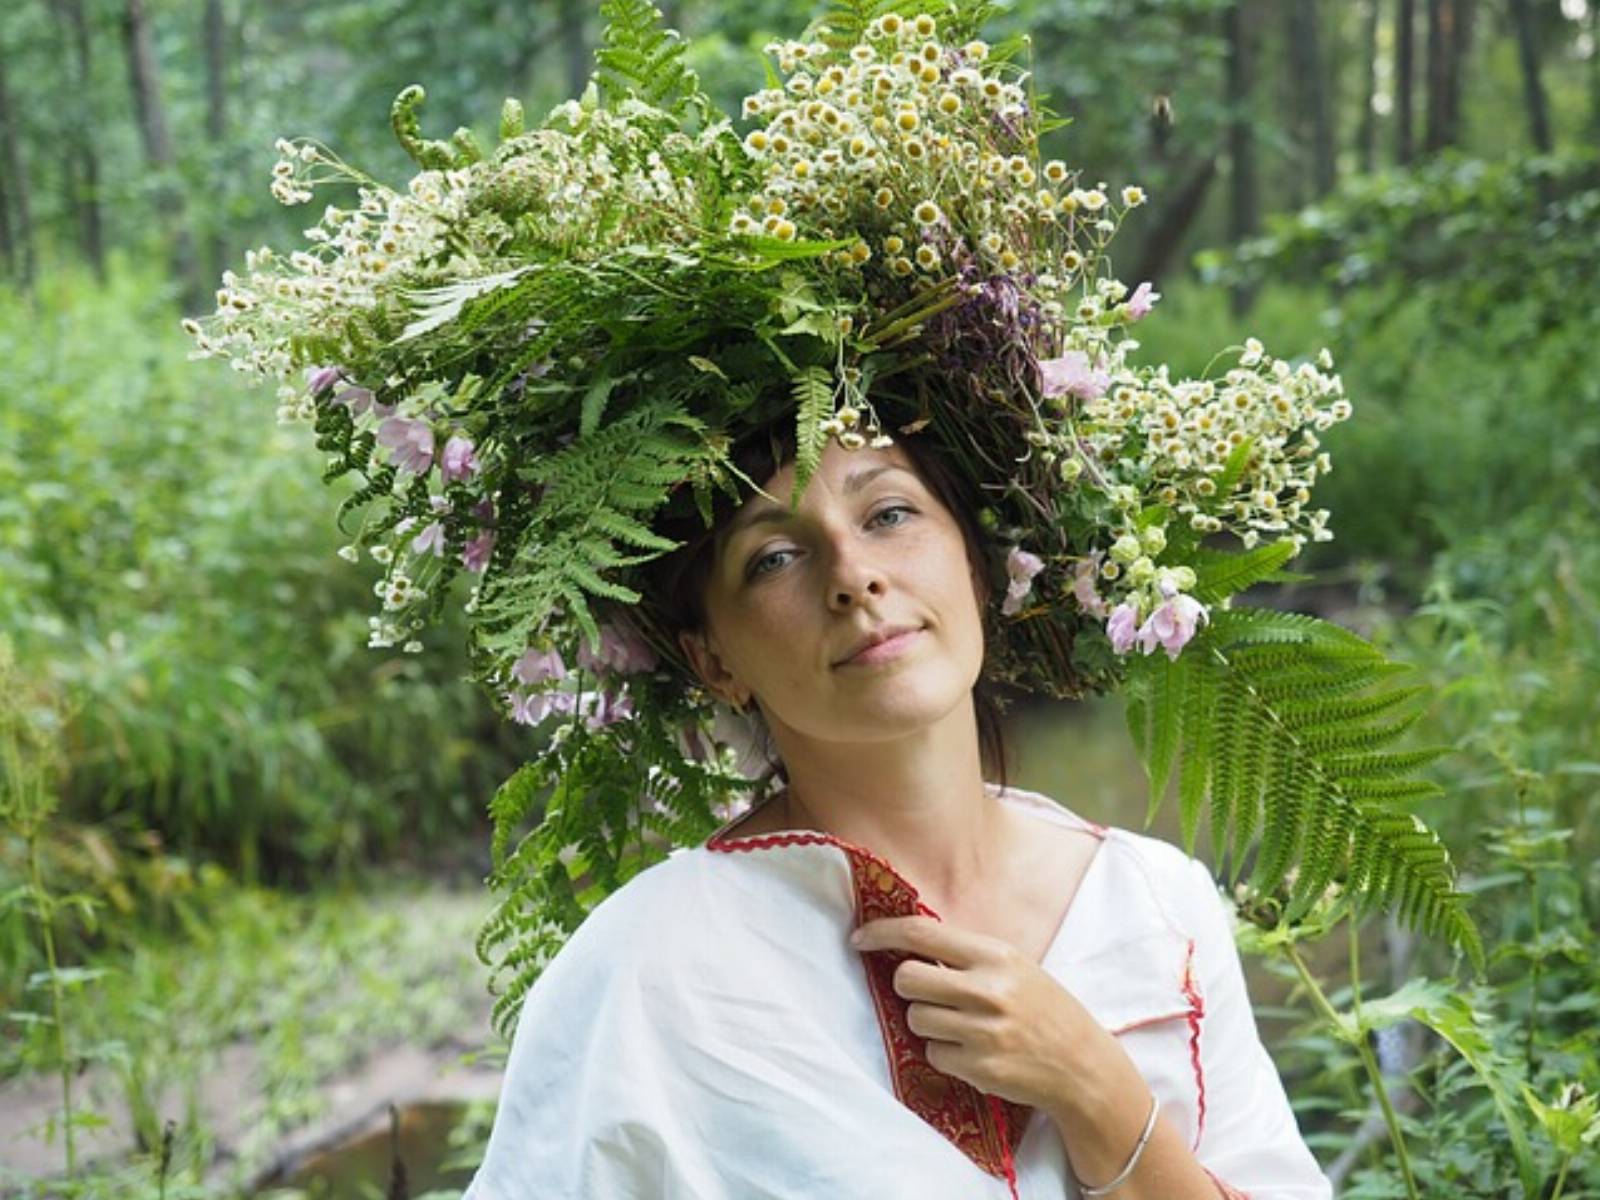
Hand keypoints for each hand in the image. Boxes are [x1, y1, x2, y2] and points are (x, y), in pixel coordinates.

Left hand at [850, 915, 1097, 1113]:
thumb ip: (965, 956)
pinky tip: (973, 1051)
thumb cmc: (1042, 1009)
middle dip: (907, 986)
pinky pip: (932, 1053)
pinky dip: (944, 1052)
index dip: (883, 932)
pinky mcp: (979, 1067)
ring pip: (915, 1018)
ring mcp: (983, 1031)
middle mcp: (988, 990)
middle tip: (927, 992)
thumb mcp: (1013, 967)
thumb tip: (906, 943)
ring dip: (928, 1021)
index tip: (860, 937)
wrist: (1081, 1065)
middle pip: (906, 978)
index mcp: (995, 956)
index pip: (922, 934)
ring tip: (961, 1025)